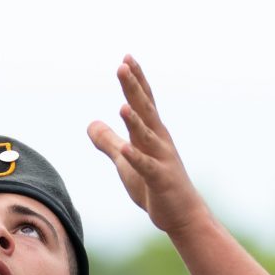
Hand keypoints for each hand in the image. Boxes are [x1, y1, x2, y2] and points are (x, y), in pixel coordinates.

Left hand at [87, 57, 208, 235]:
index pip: (143, 101)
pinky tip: (126, 149)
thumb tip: (90, 123)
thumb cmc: (155, 187)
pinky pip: (147, 168)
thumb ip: (109, 142)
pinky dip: (136, 158)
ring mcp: (162, 160)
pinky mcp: (161, 181)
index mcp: (152, 134)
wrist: (183, 216)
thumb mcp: (126, 161)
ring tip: (123, 106)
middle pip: (145, 110)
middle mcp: (160, 141)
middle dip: (134, 88)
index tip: (126, 58)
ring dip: (135, 122)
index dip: (136, 80)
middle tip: (124, 65)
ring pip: (147, 137)